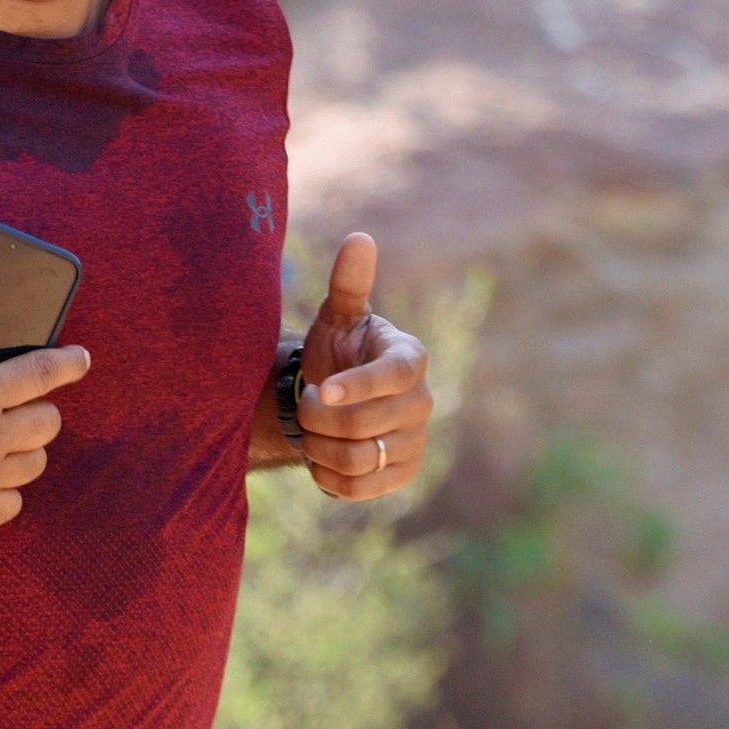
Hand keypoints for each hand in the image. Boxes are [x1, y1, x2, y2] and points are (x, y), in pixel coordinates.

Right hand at [0, 269, 91, 549]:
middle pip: (47, 422)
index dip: (67, 363)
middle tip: (15, 405)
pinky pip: (12, 504)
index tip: (80, 360)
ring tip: (2, 440)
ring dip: (24, 448)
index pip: (39, 374)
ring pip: (34, 463)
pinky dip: (5, 490)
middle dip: (37, 408)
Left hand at [290, 232, 432, 501]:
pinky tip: (322, 457)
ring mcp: (416, 442)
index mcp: (410, 359)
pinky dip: (327, 477)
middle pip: (362, 425)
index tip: (321, 388)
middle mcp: (423, 403)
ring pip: (356, 460)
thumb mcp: (338, 317)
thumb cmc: (338, 350)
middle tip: (305, 403)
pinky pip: (357, 489)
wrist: (334, 399)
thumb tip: (359, 239)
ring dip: (318, 447)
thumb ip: (348, 283)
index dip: (355, 387)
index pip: (392, 377)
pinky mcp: (403, 476)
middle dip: (316, 418)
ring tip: (312, 430)